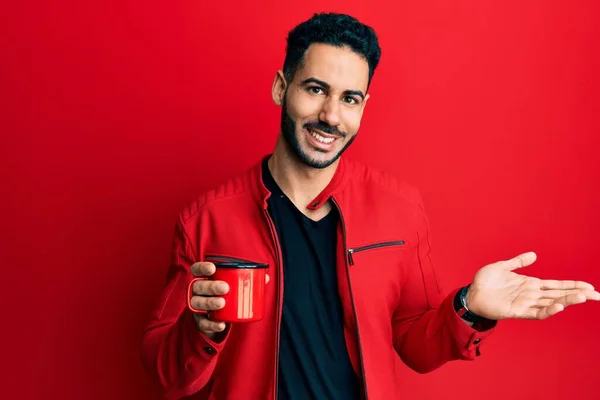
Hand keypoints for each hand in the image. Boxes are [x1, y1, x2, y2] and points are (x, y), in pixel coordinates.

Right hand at [189, 262, 269, 340]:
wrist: (217, 318)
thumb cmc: (226, 295)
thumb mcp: (234, 287)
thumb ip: (248, 280)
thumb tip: (265, 278)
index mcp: (203, 278)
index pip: (197, 269)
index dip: (202, 267)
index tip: (212, 268)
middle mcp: (196, 291)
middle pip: (198, 286)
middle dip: (210, 286)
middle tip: (225, 288)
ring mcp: (196, 306)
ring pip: (197, 303)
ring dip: (209, 302)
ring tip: (222, 303)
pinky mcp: (199, 321)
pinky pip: (202, 322)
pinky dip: (212, 324)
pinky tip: (221, 324)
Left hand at [465, 252, 599, 319]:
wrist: (471, 294)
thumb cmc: (485, 282)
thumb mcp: (502, 266)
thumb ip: (518, 261)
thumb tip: (534, 255)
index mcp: (530, 284)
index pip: (556, 285)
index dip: (572, 285)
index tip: (589, 286)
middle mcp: (531, 294)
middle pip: (560, 294)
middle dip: (578, 294)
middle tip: (598, 295)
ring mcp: (526, 303)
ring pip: (552, 303)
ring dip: (568, 300)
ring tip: (584, 297)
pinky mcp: (517, 311)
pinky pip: (536, 312)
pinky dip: (549, 310)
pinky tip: (560, 306)